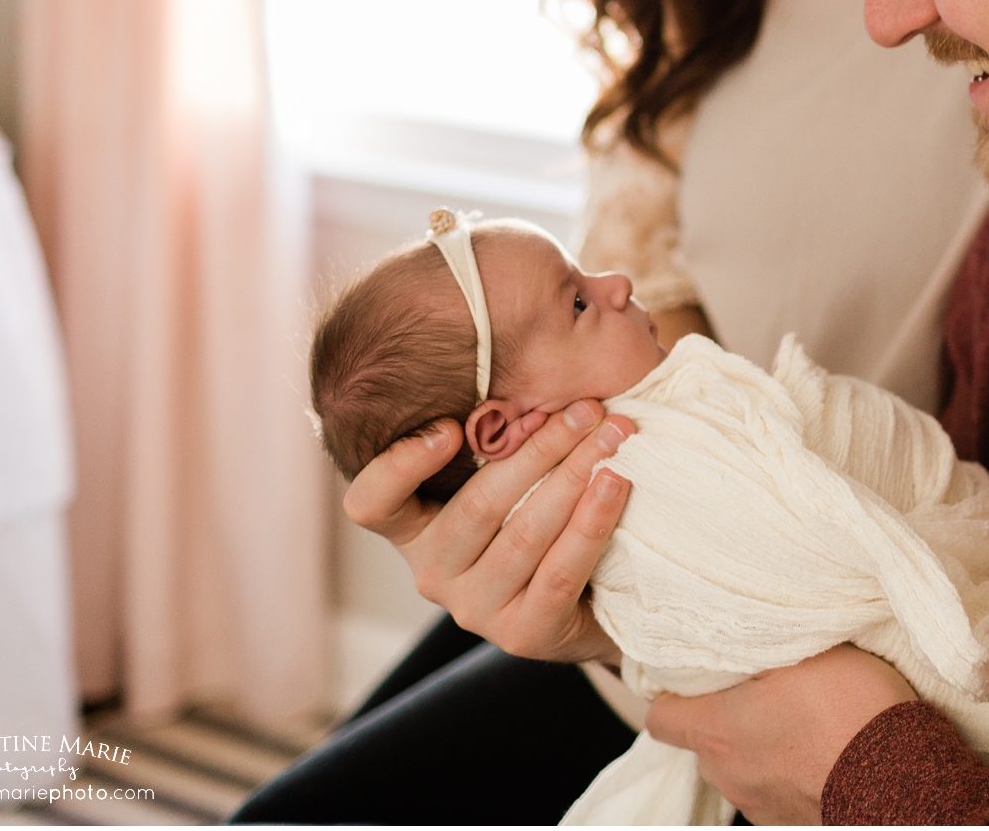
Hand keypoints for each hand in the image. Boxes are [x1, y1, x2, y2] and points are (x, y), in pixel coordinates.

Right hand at [342, 401, 635, 663]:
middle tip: (588, 409)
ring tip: (615, 437)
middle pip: (476, 506)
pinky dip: (592, 521)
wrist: (585, 605)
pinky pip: (561, 570)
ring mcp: (474, 609)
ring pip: (524, 534)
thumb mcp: (506, 479)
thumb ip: (499, 436)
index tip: (450, 428)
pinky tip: (616, 484)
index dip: (399, 466)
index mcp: (414, 530)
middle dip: (540, 449)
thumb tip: (537, 355)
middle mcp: (432, 573)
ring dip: (575, 476)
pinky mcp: (523, 633)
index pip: (371, 504)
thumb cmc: (537, 519)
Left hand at [646, 645, 916, 824]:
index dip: (670, 695)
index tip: (690, 678)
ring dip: (763, 744)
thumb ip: (761, 646)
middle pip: (707, 740)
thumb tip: (744, 637)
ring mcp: (758, 804)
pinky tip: (822, 749)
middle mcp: (727, 774)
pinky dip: (791, 770)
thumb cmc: (847, 711)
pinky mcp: (789, 821)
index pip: (660, 718)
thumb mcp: (803, 651)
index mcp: (716, 730)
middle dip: (730, 715)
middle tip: (765, 689)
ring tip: (804, 720)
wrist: (899, 780)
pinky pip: (776, 787)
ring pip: (743, 765)